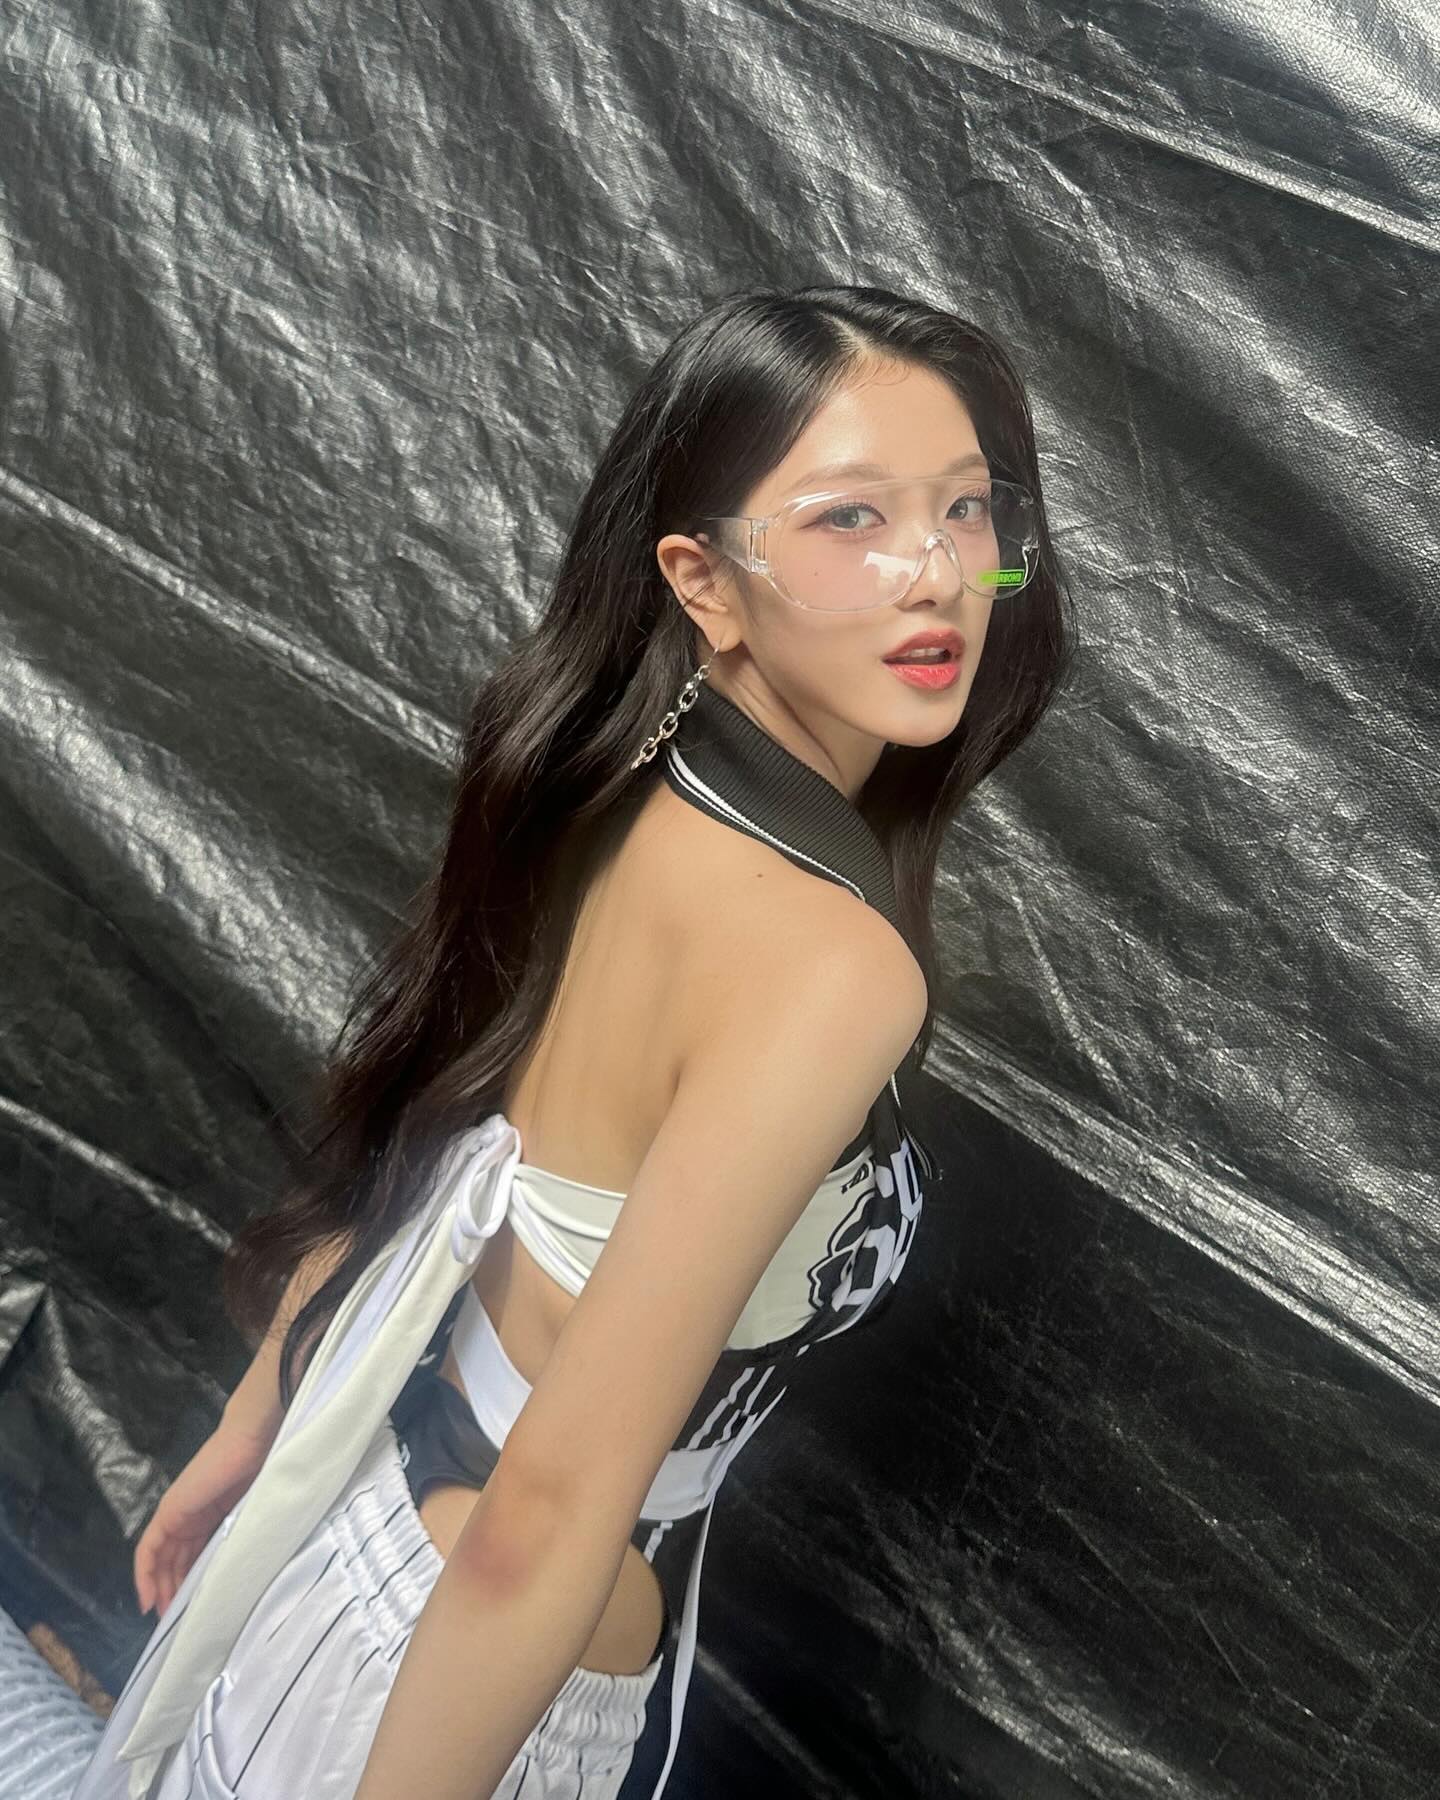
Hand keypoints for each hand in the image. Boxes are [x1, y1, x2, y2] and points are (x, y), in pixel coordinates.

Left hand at [133, 1419, 274, 1619]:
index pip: (192, 1554)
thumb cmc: (263, 1470)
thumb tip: (243, 1572)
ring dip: (159, 1587)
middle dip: (172, 1590)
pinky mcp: (168, 1512)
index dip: (189, 1582)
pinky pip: (149, 1549)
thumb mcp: (252, 1514)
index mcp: (212, 1515)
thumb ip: (240, 1537)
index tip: (192, 1608)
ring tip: (164, 1616)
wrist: (253, 1440)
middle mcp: (190, 1515)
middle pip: (174, 1559)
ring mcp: (177, 1513)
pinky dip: (145, 1574)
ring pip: (160, 1558)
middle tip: (177, 1621)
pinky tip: (147, 1598)